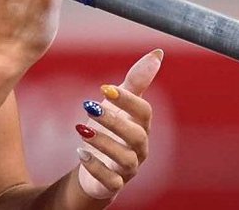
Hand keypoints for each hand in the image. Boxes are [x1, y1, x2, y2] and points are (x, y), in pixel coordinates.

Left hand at [74, 49, 163, 198]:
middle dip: (114, 121)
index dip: (128, 100)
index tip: (104, 87)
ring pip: (125, 159)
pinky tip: (80, 152)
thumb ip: (137, 81)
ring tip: (82, 128)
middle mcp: (140, 148)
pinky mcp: (113, 184)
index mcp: (142, 126)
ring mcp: (128, 168)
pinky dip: (96, 167)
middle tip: (90, 106)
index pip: (144, 113)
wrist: (95, 165)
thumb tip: (158, 54)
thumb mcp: (119, 103)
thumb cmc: (111, 129)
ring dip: (103, 142)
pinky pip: (111, 181)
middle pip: (136, 136)